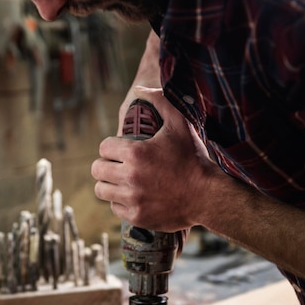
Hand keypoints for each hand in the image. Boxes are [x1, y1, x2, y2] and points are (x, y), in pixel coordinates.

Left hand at [92, 87, 219, 231]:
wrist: (208, 195)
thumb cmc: (194, 158)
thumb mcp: (180, 124)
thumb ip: (159, 101)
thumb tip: (142, 88)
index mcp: (136, 153)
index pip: (104, 147)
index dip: (111, 146)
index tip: (119, 149)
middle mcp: (130, 176)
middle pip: (97, 169)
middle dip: (105, 164)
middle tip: (117, 165)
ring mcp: (132, 198)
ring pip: (101, 190)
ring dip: (109, 184)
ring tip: (120, 180)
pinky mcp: (136, 216)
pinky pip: (114, 208)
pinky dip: (120, 202)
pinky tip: (132, 195)